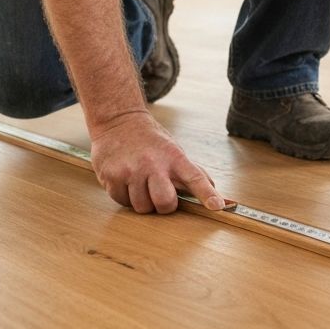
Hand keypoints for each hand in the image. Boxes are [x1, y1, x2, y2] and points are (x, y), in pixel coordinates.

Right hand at [90, 111, 224, 213]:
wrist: (118, 121)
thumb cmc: (151, 141)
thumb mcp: (174, 150)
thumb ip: (191, 172)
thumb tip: (215, 191)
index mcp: (174, 157)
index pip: (195, 178)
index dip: (207, 194)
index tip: (217, 206)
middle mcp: (153, 163)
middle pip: (165, 203)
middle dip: (164, 206)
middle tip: (159, 194)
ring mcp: (131, 170)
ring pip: (142, 207)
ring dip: (142, 201)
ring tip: (140, 183)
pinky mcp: (111, 176)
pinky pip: (122, 202)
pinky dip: (125, 197)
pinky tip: (125, 180)